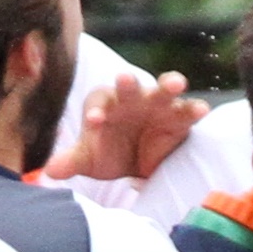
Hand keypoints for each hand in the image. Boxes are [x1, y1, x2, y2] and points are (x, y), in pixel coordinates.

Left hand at [55, 69, 207, 182]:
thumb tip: (50, 172)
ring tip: (176, 84)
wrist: (136, 162)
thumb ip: (72, 161)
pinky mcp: (179, 118)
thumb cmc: (108, 153)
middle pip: (129, 88)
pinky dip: (194, 109)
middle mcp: (131, 100)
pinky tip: (202, 111)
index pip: (98, 103)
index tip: (94, 123)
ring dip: (169, 85)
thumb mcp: (89, 160)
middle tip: (124, 79)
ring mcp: (157, 106)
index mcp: (105, 105)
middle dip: (127, 84)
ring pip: (162, 92)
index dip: (96, 111)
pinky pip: (187, 111)